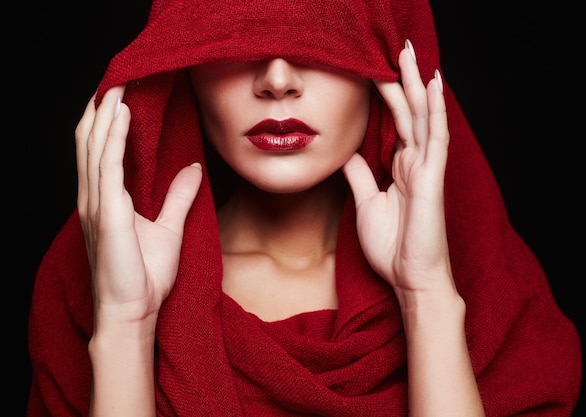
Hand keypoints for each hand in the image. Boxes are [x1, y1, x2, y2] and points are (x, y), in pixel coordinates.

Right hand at [76, 85, 201, 322]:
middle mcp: (95, 198)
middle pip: (91, 142)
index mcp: (107, 201)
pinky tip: (120, 113)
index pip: (102, 151)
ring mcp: (96, 204)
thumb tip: (192, 170)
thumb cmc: (144, 278)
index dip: (107, 122)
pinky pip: (107, 165)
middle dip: (101, 109)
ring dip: (105, 113)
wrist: (133, 312)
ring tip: (116, 85)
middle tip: (116, 79)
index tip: (121, 95)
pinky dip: (112, 136)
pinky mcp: (106, 212)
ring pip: (94, 146)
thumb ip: (177, 196)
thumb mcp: (168, 229)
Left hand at [342, 41, 452, 295]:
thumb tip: (347, 153)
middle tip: (397, 49)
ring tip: (410, 55)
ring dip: (417, 85)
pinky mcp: (432, 179)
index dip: (386, 96)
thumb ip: (359, 176)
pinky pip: (435, 138)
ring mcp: (426, 169)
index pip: (394, 123)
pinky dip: (435, 111)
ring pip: (422, 117)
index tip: (373, 70)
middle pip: (409, 112)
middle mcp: (415, 162)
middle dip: (402, 80)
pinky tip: (433, 86)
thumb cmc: (392, 246)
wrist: (409, 279)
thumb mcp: (366, 204)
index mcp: (401, 167)